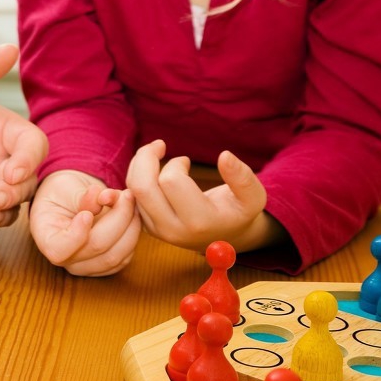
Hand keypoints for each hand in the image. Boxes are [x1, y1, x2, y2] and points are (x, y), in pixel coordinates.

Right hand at [28, 170, 140, 275]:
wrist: (69, 199)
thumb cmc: (63, 192)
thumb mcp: (66, 187)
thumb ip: (83, 195)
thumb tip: (104, 198)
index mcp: (46, 237)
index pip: (58, 250)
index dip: (77, 235)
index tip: (87, 213)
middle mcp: (64, 258)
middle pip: (96, 247)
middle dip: (117, 218)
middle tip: (126, 194)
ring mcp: (85, 266)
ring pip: (116, 255)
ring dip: (131, 226)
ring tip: (130, 201)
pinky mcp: (105, 266)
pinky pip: (126, 256)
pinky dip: (134, 234)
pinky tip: (133, 215)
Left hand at [126, 140, 273, 252]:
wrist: (224, 235)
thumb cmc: (238, 211)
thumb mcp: (252, 197)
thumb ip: (243, 178)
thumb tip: (225, 155)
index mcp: (199, 222)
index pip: (171, 182)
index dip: (176, 164)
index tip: (185, 160)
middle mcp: (172, 229)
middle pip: (142, 188)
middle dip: (145, 158)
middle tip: (158, 145)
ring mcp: (157, 230)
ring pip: (132, 191)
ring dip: (138, 165)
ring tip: (153, 152)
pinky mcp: (146, 226)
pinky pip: (128, 198)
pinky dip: (133, 176)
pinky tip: (147, 166)